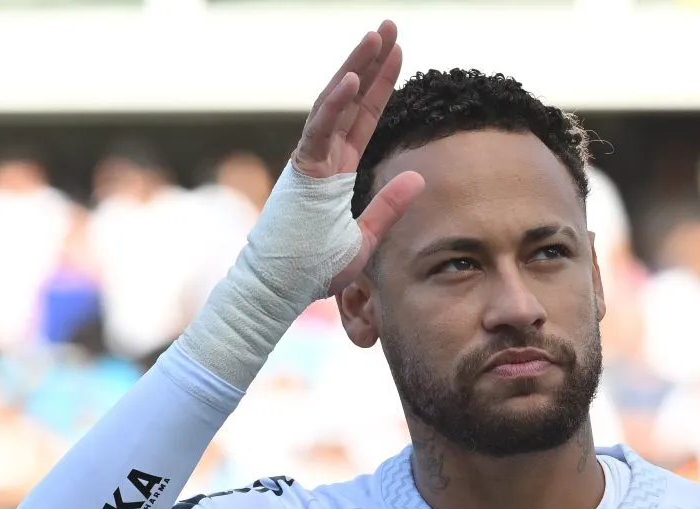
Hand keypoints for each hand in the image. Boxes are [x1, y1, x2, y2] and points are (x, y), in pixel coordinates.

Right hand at [292, 20, 424, 291]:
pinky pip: (318, 131)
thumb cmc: (314, 269)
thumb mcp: (365, 237)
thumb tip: (419, 176)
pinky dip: (335, 104)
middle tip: (389, 26)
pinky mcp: (300, 172)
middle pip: (351, 101)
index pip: (364, 119)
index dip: (382, 86)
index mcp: (337, 171)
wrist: (280, 291)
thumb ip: (389, 205)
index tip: (398, 53)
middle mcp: (323, 159)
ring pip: (334, 105)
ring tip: (376, 37)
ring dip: (356, 69)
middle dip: (370, 62)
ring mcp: (309, 163)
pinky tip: (354, 77)